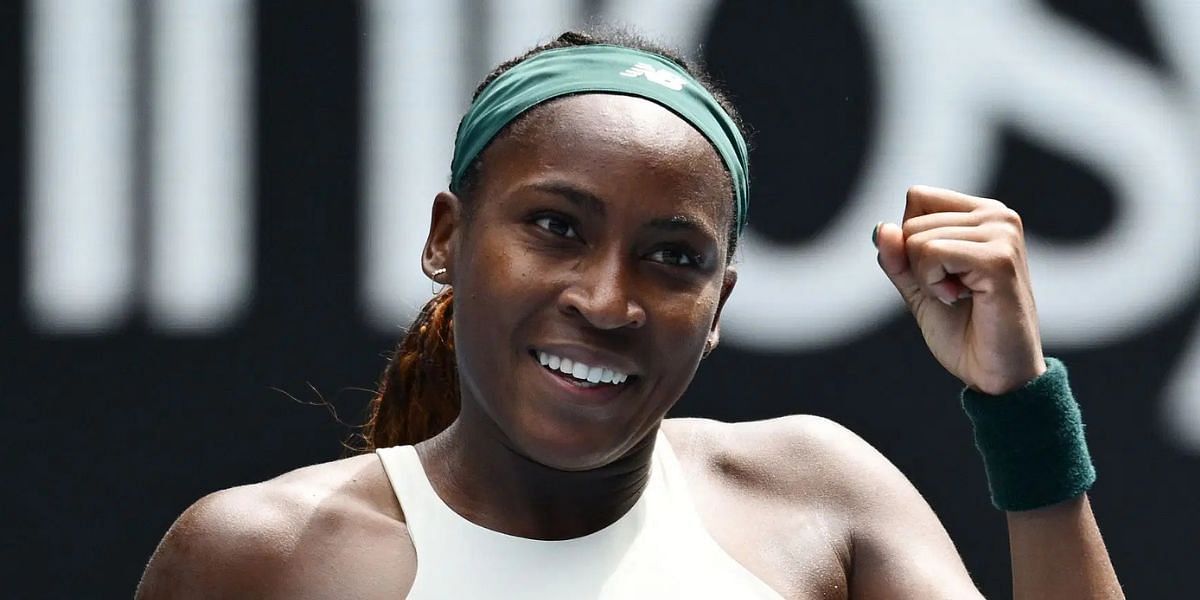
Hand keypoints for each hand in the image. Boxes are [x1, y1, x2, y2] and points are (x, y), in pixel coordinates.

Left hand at [875, 186, 1045, 394]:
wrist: (996, 375)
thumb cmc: (963, 332)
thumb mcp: (918, 287)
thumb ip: (897, 256)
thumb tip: (882, 227)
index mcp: (983, 214)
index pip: (918, 198)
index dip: (911, 243)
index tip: (943, 275)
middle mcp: (998, 215)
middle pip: (912, 221)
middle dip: (918, 266)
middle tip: (955, 293)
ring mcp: (1002, 234)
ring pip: (917, 239)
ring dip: (927, 279)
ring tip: (963, 297)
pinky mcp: (998, 259)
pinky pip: (931, 254)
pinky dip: (933, 285)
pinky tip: (963, 299)